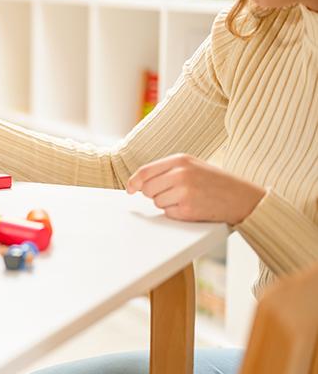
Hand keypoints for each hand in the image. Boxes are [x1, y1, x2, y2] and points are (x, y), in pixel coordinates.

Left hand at [126, 154, 265, 225]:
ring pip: (157, 202)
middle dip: (155, 193)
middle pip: (147, 188)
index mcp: (180, 160)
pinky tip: (193, 207)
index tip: (130, 188)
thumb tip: (139, 183)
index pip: (145, 171)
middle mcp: (180, 174)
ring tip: (188, 198)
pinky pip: (168, 213)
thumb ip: (167, 170)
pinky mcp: (187, 209)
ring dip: (167, 203)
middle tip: (174, 193)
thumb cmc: (216, 182)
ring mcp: (184, 192)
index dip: (134, 181)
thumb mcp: (193, 166)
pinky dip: (177, 213)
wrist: (244, 198)